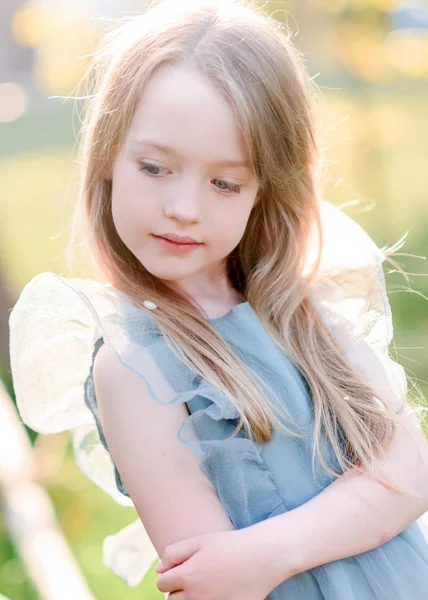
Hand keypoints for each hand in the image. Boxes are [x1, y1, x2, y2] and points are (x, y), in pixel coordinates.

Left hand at [155, 527, 278, 599]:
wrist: (263, 556)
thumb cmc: (231, 545)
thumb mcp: (200, 541)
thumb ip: (174, 553)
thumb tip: (158, 570)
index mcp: (188, 576)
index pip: (162, 583)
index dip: (169, 574)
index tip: (179, 568)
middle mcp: (197, 597)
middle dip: (177, 590)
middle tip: (193, 577)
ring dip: (190, 599)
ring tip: (204, 584)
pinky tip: (219, 591)